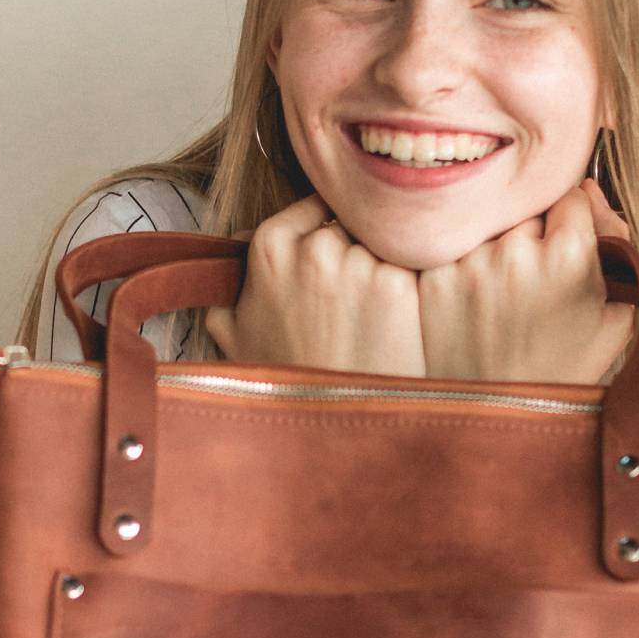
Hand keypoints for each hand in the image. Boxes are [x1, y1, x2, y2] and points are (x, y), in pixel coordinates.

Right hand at [204, 193, 426, 375]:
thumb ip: (228, 284)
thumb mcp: (234, 333)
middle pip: (352, 224)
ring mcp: (358, 262)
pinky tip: (396, 325)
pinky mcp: (399, 284)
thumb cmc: (282, 380)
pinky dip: (408, 290)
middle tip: (354, 301)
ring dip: (385, 269)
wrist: (328, 429)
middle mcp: (313, 245)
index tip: (335, 266)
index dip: (328, 234)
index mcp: (269, 246)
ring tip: (373, 320)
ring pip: (382, 244)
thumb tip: (234, 246)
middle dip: (357, 250)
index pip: (314, 208)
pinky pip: (410, 268)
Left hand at [414, 177, 635, 385]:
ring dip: (494, 249)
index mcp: (568, 254)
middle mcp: (515, 249)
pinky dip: (461, 268)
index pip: (572, 196)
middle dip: (532, 234)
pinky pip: (452, 250)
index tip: (564, 253)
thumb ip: (617, 246)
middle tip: (531, 284)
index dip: (570, 224)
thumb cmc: (564, 369)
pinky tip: (472, 306)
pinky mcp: (431, 278)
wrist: (499, 419)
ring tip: (500, 300)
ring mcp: (468, 262)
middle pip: (527, 209)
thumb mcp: (614, 317)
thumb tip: (590, 194)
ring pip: (489, 227)